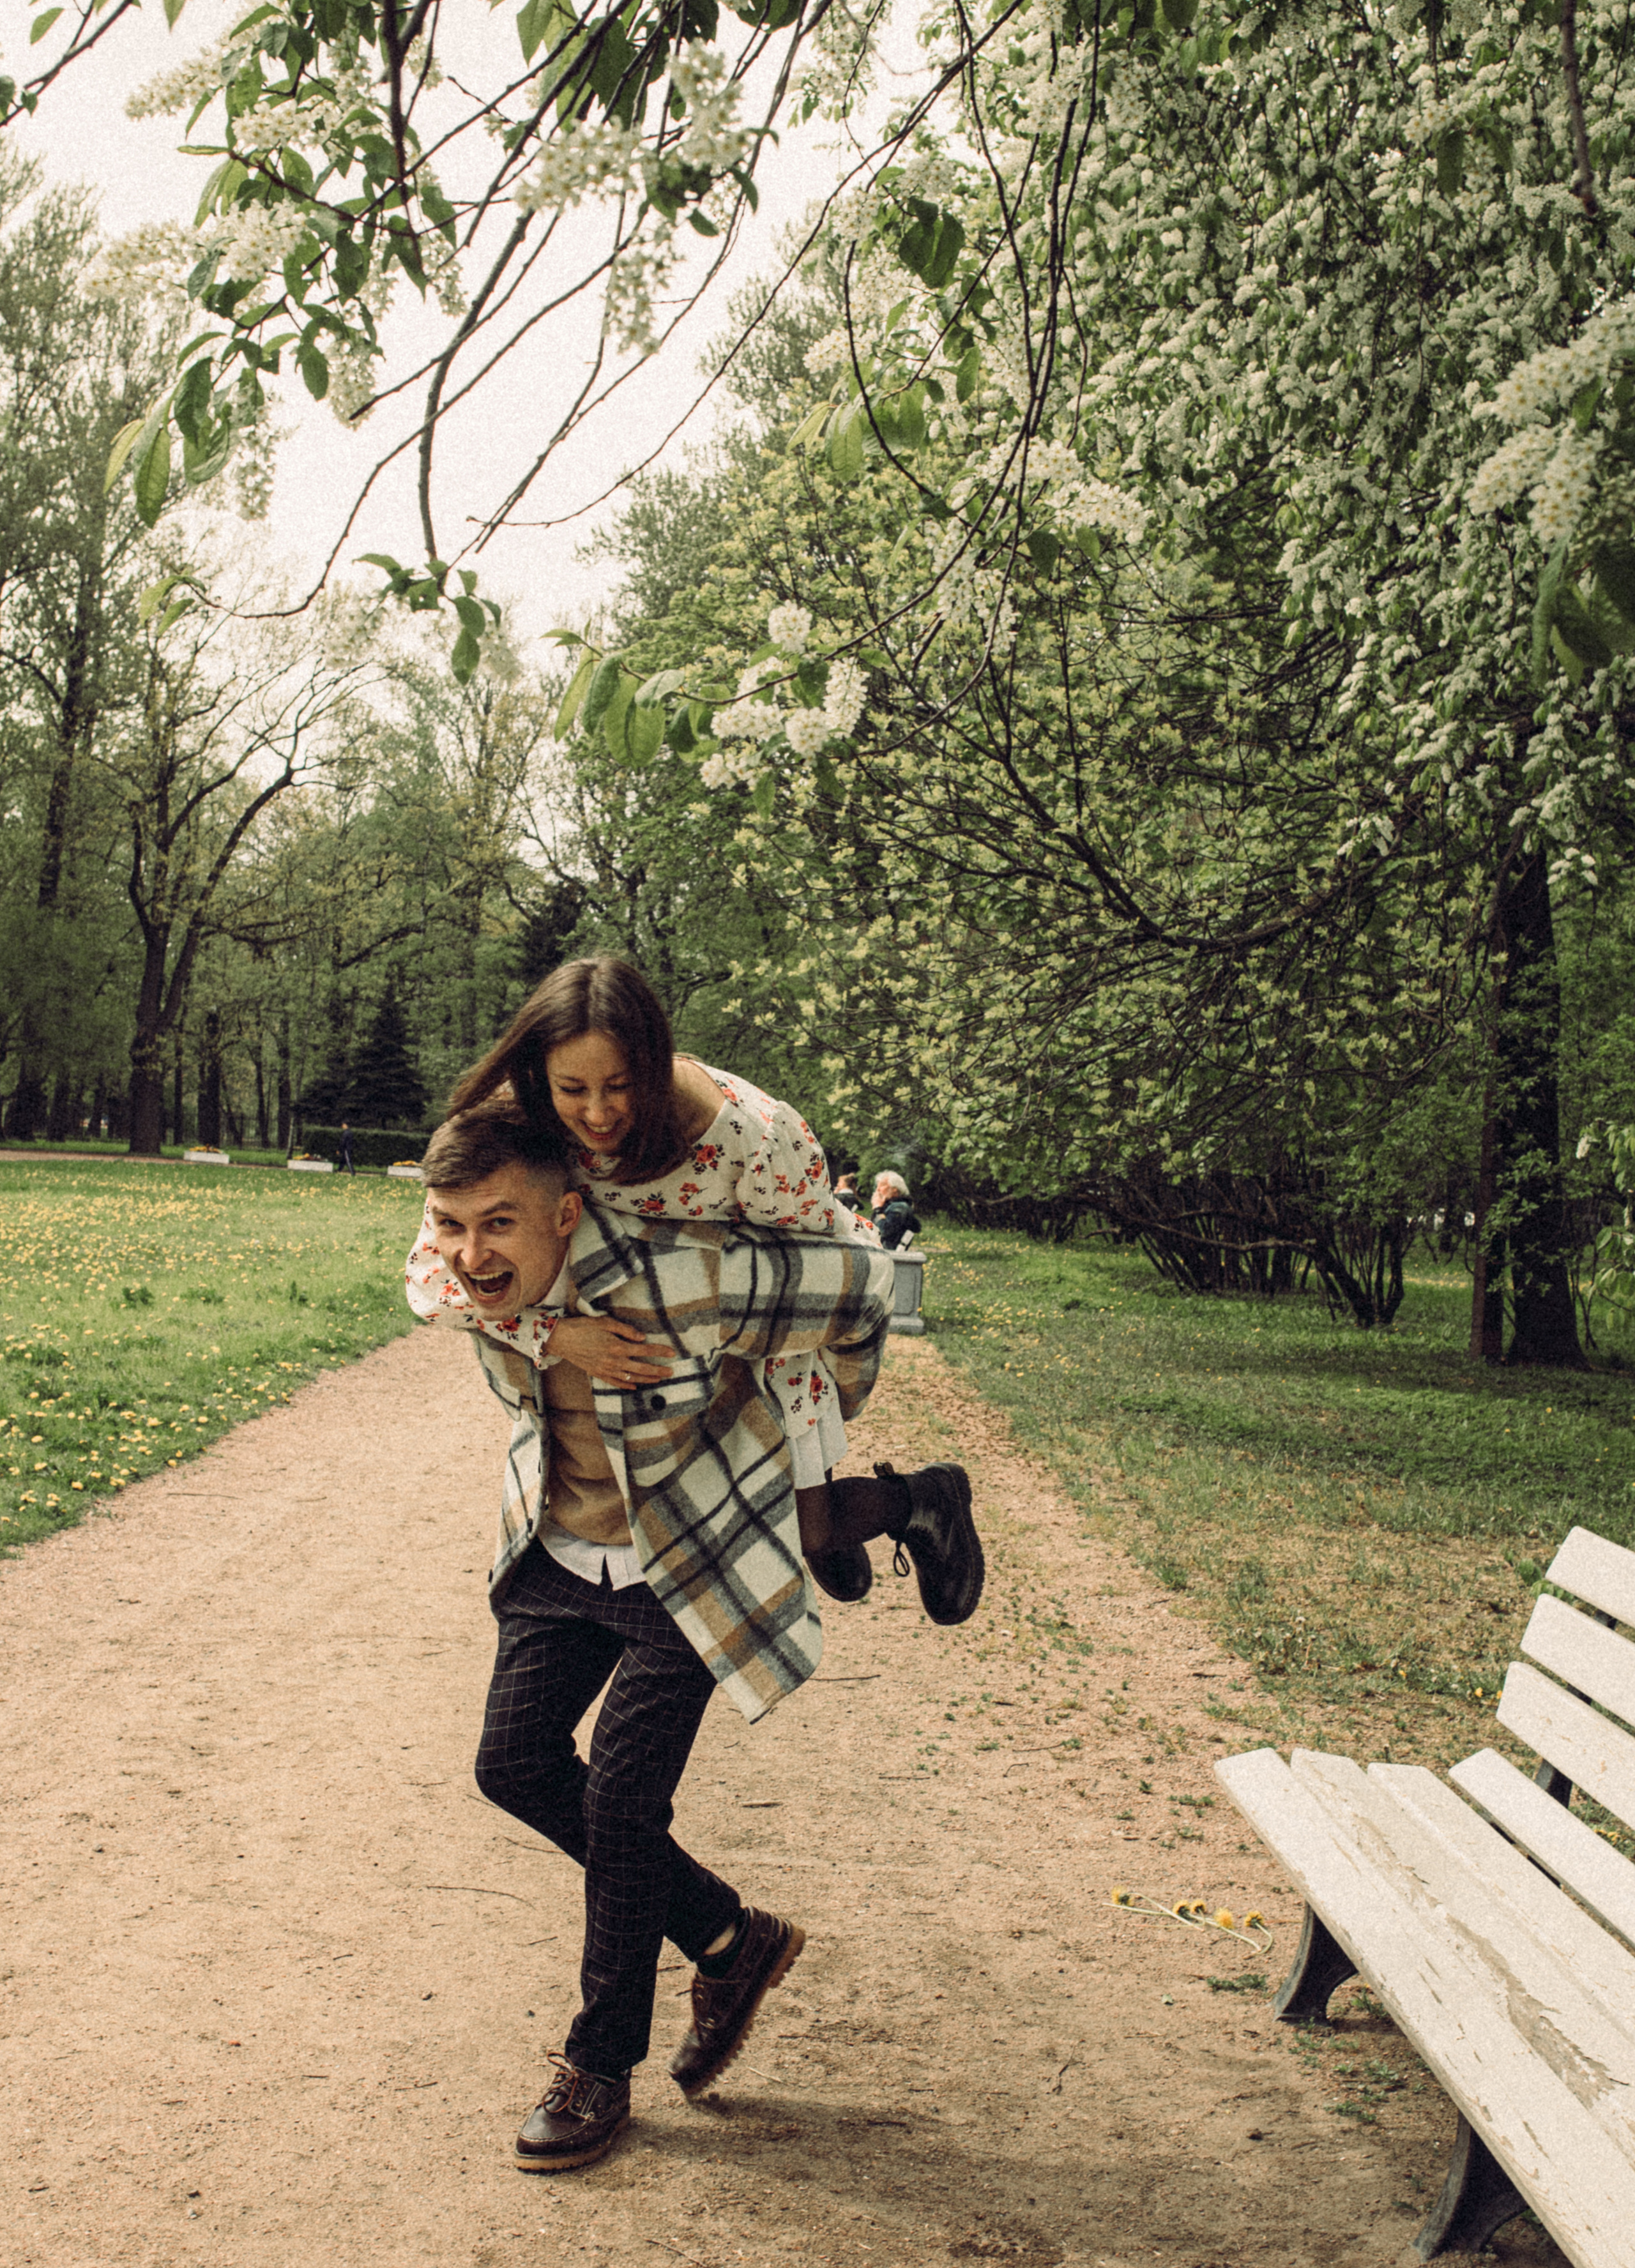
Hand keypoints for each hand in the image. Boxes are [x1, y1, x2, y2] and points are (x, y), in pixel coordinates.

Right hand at [550, 1314, 674, 1388]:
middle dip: (658, 1370)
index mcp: (617, 1346)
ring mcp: (606, 1369)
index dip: (660, 1352)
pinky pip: (615, 1382)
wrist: (561, 1339)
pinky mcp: (598, 1374)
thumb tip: (642, 1338)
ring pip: (631, 1377)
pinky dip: (626, 1385)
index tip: (672, 1353)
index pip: (644, 1351)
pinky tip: (634, 1386)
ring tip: (658, 1379)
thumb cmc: (583, 1327)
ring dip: (646, 1379)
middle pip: (641, 1368)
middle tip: (671, 1371)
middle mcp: (614, 1361)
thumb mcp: (605, 1322)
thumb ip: (625, 1330)